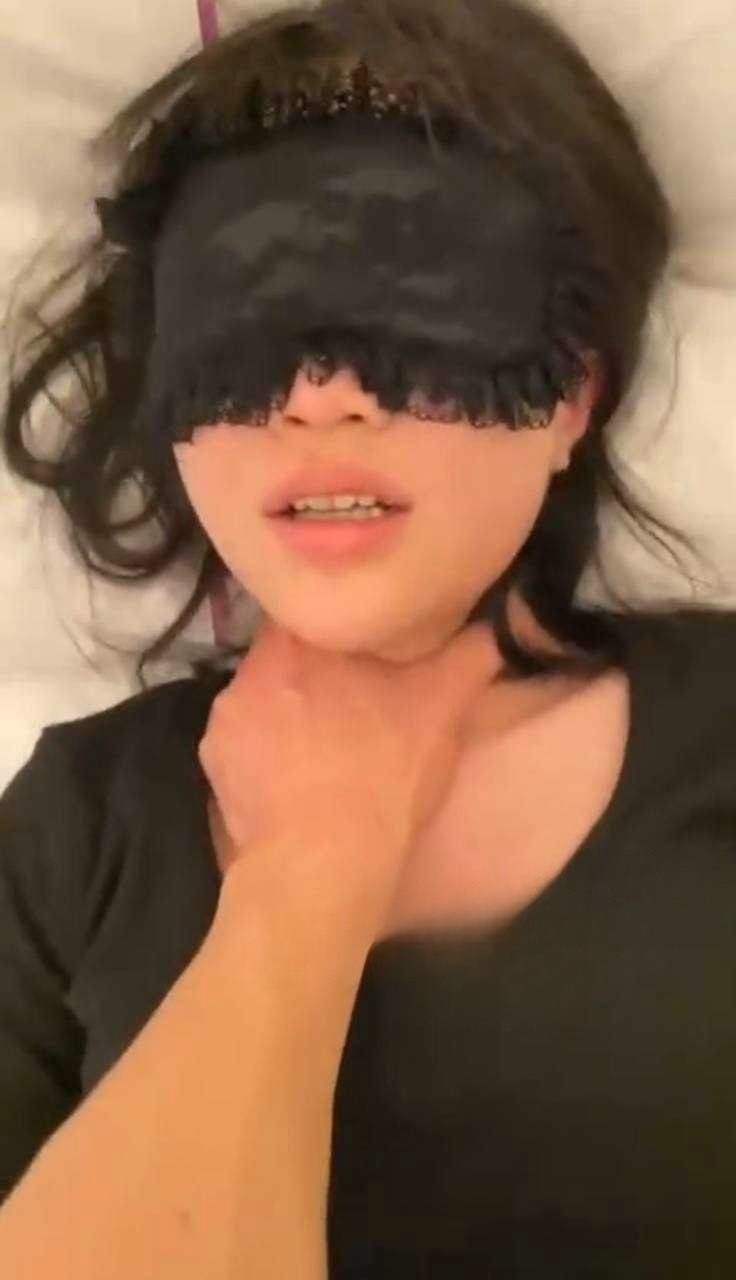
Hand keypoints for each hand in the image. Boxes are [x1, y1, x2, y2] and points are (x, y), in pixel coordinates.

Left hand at [198, 614, 504, 933]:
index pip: (314, 610)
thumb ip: (470, 653)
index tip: (361, 648)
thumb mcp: (445, 707)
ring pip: (262, 696)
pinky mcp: (213, 761)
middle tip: (349, 695)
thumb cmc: (385, 773)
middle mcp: (254, 666)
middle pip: (285, 652)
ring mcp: (226, 716)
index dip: (340, 627)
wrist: (324, 860)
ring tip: (320, 740)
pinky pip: (240, 741)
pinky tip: (291, 775)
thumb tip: (494, 625)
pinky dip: (262, 752)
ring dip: (286, 710)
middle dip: (314, 669)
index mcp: (304, 638)